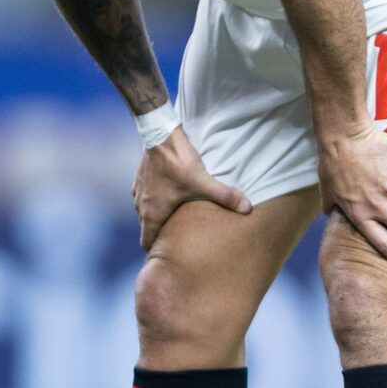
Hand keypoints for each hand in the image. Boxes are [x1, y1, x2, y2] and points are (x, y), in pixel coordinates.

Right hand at [132, 127, 251, 248]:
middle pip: (149, 227)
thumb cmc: (178, 163)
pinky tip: (171, 192)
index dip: (156, 251)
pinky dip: (156, 198)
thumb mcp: (204, 182)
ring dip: (159, 214)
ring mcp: (138, 191)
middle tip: (179, 237)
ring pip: (147, 211)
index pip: (147, 242)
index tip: (168, 253)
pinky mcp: (140, 178)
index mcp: (152, 214)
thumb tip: (248, 208)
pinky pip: (147, 196)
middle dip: (161, 233)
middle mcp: (141, 205)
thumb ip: (226, 197)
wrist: (160, 135)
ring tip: (177, 215)